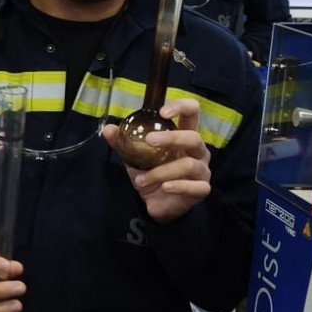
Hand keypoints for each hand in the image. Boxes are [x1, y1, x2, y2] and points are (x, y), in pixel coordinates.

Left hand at [102, 98, 213, 222]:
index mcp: (184, 136)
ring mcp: (202, 170)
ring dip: (162, 171)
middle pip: (194, 137)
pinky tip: (164, 187)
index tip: (162, 112)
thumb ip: (123, 142)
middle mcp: (198, 151)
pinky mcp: (202, 189)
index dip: (181, 107)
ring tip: (141, 180)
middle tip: (150, 140)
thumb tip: (108, 129)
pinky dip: (179, 186)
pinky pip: (196, 186)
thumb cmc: (150, 174)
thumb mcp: (135, 157)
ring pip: (189, 165)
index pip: (192, 112)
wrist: (153, 204)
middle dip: (172, 138)